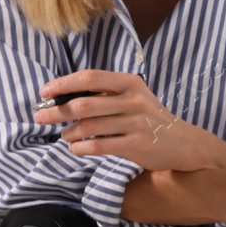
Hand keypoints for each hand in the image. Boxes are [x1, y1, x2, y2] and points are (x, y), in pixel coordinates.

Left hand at [36, 70, 225, 171]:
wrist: (185, 144)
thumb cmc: (152, 120)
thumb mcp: (135, 98)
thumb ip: (106, 96)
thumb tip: (64, 99)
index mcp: (131, 83)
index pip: (90, 78)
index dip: (63, 84)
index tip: (44, 93)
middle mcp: (134, 100)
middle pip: (83, 104)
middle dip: (56, 112)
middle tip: (40, 117)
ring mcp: (136, 123)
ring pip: (88, 127)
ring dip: (69, 133)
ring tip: (65, 136)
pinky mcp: (136, 145)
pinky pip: (98, 145)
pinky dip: (80, 148)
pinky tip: (76, 148)